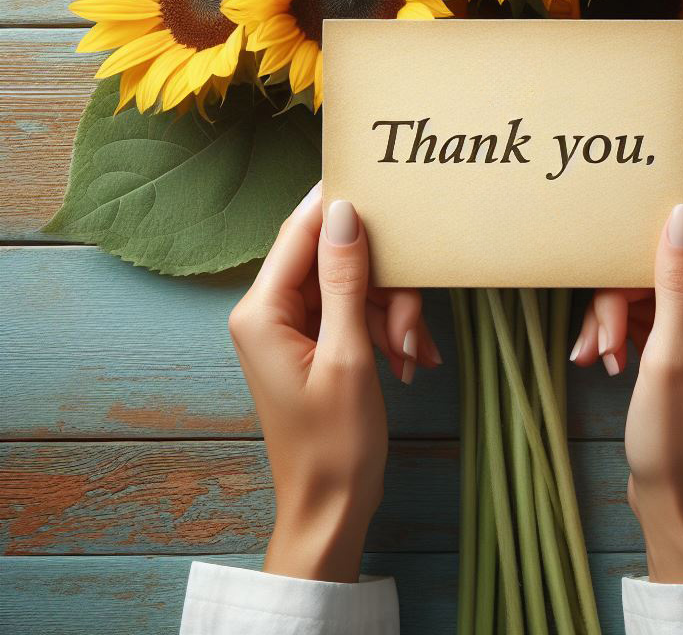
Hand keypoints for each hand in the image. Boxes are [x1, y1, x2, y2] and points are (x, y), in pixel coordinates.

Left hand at [227, 183, 440, 582]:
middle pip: (335, 260)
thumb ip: (347, 279)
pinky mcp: (317, 341)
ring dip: (392, 314)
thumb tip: (344, 211)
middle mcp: (271, 310)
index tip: (381, 178)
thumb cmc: (335, 443)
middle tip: (413, 328)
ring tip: (414, 355)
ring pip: (354, 286)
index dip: (338, 203)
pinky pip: (356, 313)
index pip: (300, 232)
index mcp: (262, 310)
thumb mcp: (348, 355)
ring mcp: (294, 326)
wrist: (332, 509)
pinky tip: (412, 360)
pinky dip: (387, 330)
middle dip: (384, 287)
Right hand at [573, 189, 682, 582]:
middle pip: (675, 260)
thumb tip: (682, 212)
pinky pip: (649, 311)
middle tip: (600, 327)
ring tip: (597, 352)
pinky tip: (600, 356)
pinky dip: (621, 327)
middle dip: (626, 285)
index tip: (639, 177)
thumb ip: (677, 281)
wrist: (677, 506)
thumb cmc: (678, 442)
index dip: (681, 202)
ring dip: (616, 312)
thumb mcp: (669, 357)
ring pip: (653, 285)